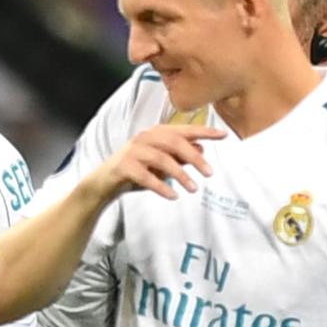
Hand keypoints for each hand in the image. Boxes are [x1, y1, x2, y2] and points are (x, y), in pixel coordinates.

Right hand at [85, 124, 225, 202]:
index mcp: (155, 134)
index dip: (203, 131)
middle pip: (173, 142)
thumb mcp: (160, 164)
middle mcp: (144, 138)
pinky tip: (173, 196)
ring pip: (161, 159)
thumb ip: (179, 155)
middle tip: (210, 173)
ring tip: (193, 189)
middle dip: (194, 157)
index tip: (224, 135)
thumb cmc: (134, 171)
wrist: (103, 184)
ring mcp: (132, 151)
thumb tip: (201, 149)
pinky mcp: (122, 166)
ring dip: (180, 174)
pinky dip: (161, 186)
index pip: (182, 130)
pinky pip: (146, 176)